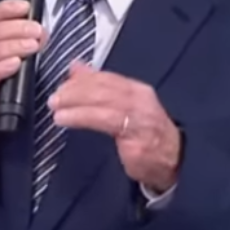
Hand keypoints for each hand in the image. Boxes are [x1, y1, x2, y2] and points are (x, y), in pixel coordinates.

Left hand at [48, 62, 180, 192]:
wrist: (173, 161)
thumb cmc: (146, 134)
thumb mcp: (123, 107)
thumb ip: (98, 87)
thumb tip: (75, 68)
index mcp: (136, 89)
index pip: (105, 77)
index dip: (81, 79)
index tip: (62, 83)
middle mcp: (139, 99)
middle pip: (102, 87)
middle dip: (74, 90)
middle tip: (55, 97)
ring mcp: (139, 117)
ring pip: (102, 101)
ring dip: (74, 103)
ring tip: (56, 108)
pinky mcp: (135, 136)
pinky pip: (104, 120)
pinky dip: (81, 117)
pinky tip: (66, 118)